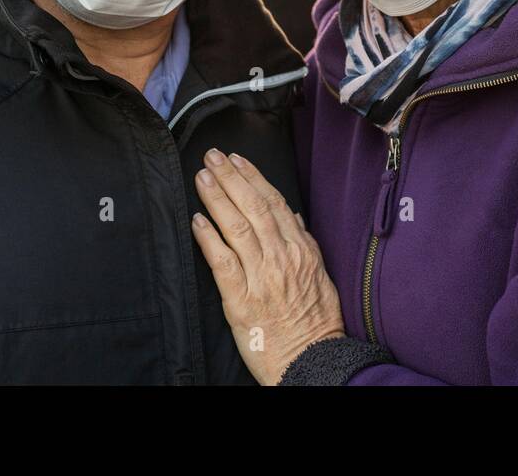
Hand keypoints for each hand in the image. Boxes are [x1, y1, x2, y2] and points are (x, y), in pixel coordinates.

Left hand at [191, 148, 344, 384]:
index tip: (238, 160)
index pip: (275, 204)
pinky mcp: (242, 300)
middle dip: (232, 178)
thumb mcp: (320, 277)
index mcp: (301, 250)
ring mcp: (262, 277)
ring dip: (218, 199)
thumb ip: (304, 245)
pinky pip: (223, 263)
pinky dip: (209, 239)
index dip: (254, 178)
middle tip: (213, 157)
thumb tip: (294, 218)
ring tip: (203, 178)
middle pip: (254, 208)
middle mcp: (282, 258)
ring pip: (237, 228)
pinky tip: (197, 221)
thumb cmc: (316, 322)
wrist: (312, 360)